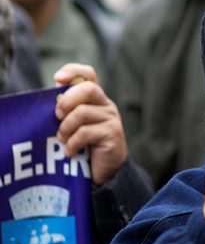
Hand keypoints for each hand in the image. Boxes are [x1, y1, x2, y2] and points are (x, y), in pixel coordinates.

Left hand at [54, 62, 127, 187]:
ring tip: (62, 140)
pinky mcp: (113, 134)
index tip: (57, 79)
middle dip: (67, 101)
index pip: (88, 74)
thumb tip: (52, 99)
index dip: (73, 71)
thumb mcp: (72, 125)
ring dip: (66, 128)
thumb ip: (65, 111)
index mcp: (95, 99)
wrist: (103, 173)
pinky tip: (69, 151)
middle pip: (87, 88)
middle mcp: (106, 104)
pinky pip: (86, 132)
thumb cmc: (84, 147)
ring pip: (83, 112)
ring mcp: (111, 118)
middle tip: (57, 116)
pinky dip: (72, 143)